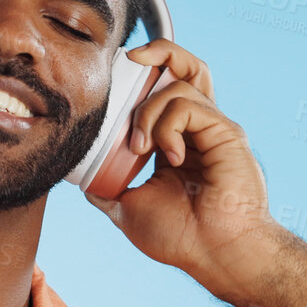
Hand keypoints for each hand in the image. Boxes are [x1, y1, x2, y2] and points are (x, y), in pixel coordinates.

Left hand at [83, 39, 285, 301]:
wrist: (215, 254)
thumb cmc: (182, 238)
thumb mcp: (128, 208)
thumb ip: (106, 188)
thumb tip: (80, 177)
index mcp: (177, 142)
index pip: (162, 91)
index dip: (141, 75)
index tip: (114, 77)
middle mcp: (198, 129)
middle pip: (184, 67)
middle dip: (156, 52)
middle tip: (127, 61)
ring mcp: (213, 128)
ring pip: (178, 84)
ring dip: (148, 111)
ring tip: (140, 147)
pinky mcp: (226, 132)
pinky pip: (188, 106)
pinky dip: (168, 125)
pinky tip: (167, 156)